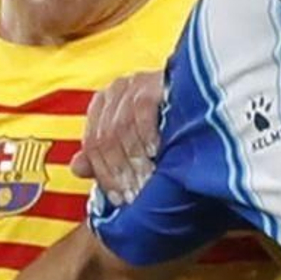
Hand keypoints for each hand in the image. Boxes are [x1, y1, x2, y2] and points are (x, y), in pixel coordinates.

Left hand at [72, 70, 163, 203]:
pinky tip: (155, 153)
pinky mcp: (152, 80)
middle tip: (135, 195)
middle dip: (120, 172)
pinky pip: (141, 110)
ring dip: (135, 161)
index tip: (119, 199)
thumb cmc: (166, 127)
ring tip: (147, 181)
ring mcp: (133, 84)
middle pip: (105, 139)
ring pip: (121, 128)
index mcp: (102, 106)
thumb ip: (103, 157)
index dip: (104, 176)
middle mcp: (114, 92)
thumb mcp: (132, 145)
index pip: (92, 146)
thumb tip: (76, 168)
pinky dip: (146, 135)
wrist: (205, 100)